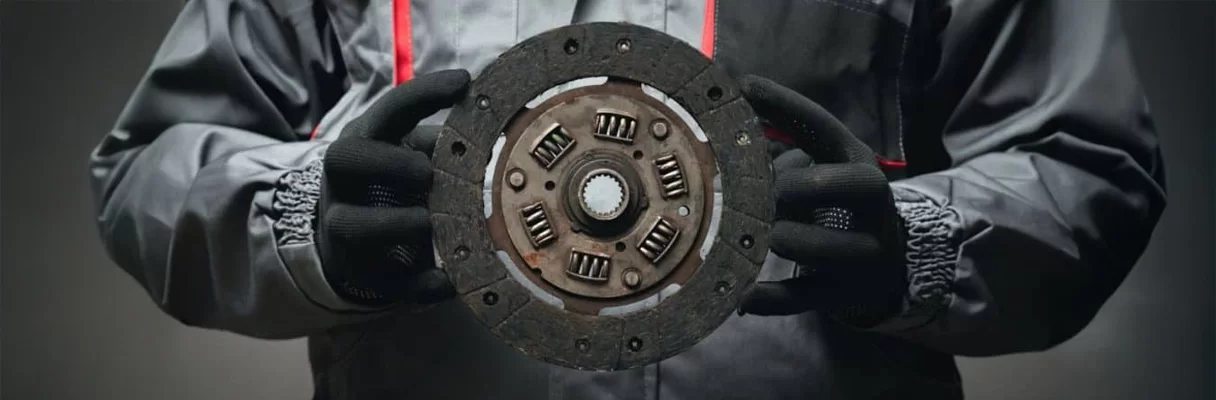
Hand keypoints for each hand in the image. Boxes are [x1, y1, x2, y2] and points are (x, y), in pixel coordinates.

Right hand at [315, 69, 469, 306]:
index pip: (387, 109)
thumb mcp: (409, 155)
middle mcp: (345, 183)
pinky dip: (420, 284)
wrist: (351, 246)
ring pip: (351, 224)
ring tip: (428, 222)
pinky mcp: (364, 274)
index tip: (464, 82)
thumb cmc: (395, 186)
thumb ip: (441, 144)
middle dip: (387, 162)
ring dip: (394, 223)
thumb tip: (495, 130)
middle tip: (425, 171)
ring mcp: (346, 229)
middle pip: (344, 158)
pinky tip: (449, 281)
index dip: (423, 94)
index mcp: (366, 142)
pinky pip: (388, 283)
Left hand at [738, 75, 907, 327]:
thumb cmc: (836, 205)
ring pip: (815, 245)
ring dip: (777, 237)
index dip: (786, 106)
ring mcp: (864, 252)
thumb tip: (736, 110)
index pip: (825, 127)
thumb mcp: (825, 168)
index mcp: (860, 165)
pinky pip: (802, 297)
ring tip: (758, 235)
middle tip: (766, 193)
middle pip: (839, 183)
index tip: (746, 87)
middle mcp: (872, 204)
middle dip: (794, 186)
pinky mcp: (845, 293)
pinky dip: (769, 298)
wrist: (887, 266)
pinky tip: (742, 296)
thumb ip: (786, 145)